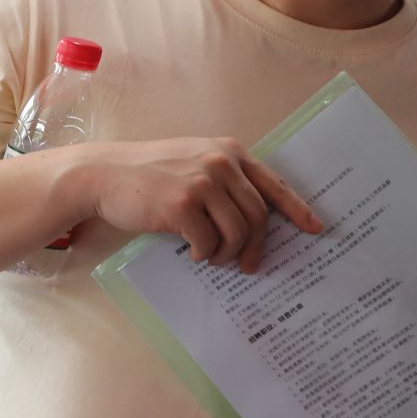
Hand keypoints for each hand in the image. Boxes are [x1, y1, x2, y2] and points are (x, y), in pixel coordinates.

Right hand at [80, 138, 320, 273]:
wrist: (103, 174)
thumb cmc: (145, 174)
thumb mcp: (192, 164)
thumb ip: (222, 180)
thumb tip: (248, 219)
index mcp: (229, 152)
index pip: (273, 184)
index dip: (297, 210)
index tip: (314, 229)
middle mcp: (221, 164)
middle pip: (258, 215)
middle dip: (256, 246)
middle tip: (249, 265)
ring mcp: (202, 183)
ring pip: (237, 231)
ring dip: (228, 253)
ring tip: (214, 259)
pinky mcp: (182, 205)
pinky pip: (208, 241)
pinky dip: (205, 254)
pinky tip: (194, 253)